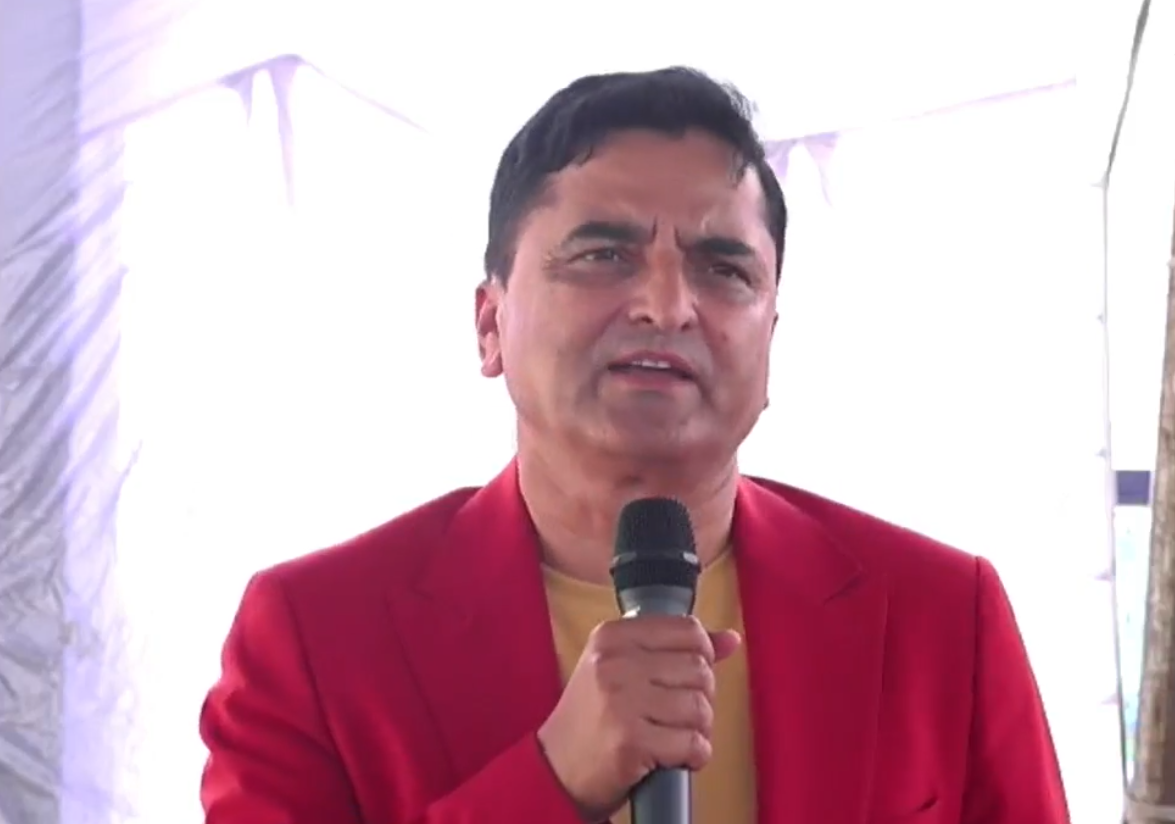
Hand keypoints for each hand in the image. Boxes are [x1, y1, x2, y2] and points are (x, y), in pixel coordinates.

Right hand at [537, 615, 741, 821]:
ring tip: (673, 735)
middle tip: (677, 713)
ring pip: (700, 708)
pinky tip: (671, 755)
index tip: (687, 676)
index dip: (701, 656)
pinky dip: (693, 755)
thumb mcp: (622, 668)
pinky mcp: (632, 742)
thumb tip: (731, 638)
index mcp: (613, 636)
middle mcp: (615, 663)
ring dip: (697, 729)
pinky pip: (694, 744)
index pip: (688, 630)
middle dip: (699, 697)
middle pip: (699, 669)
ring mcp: (623, 702)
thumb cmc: (593, 717)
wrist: (556, 768)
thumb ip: (675, 648)